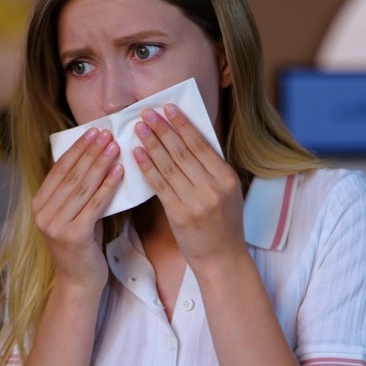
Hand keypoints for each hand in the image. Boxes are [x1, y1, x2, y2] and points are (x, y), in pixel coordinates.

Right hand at [31, 128, 123, 290]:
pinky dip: (108, 186)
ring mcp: (56, 226)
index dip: (77, 149)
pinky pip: (95, 204)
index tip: (93, 132)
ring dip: (101, 163)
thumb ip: (75, 192)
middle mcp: (43, 214)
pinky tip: (119, 171)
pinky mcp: (74, 236)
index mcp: (39, 204)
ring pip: (83, 187)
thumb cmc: (82, 245)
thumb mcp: (73, 214)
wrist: (79, 281)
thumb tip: (94, 158)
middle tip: (107, 133)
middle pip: (71, 175)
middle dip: (91, 151)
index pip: (59, 169)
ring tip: (115, 146)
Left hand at [133, 104, 244, 268]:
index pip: (201, 145)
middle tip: (147, 112)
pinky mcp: (178, 214)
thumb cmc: (224, 223)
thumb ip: (212, 168)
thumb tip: (188, 139)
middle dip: (163, 129)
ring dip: (152, 144)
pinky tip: (137, 153)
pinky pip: (159, 185)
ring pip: (169, 166)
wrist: (221, 258)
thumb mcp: (228, 192)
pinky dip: (147, 167)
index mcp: (227, 178)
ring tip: (139, 127)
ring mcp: (195, 201)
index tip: (168, 108)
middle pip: (183, 152)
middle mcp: (212, 187)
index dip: (182, 125)